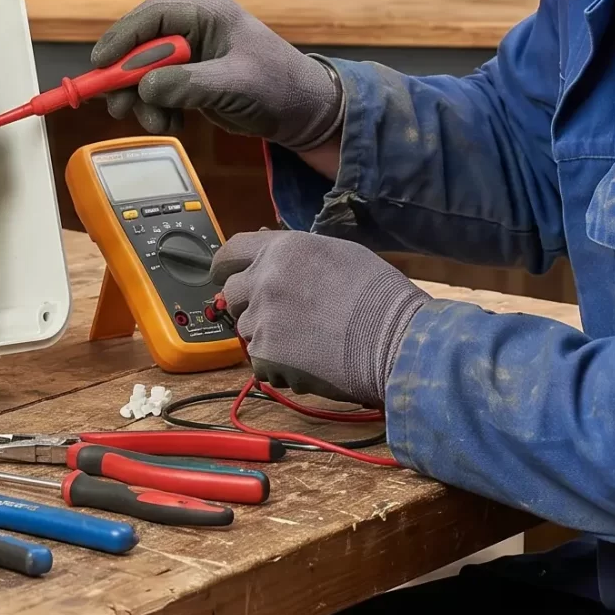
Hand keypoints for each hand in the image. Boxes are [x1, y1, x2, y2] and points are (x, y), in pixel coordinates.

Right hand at [91, 0, 342, 151]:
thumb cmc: (281, 86)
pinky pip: (159, 89)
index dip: (121, 38)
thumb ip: (188, 84)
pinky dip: (157, 108)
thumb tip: (146, 87)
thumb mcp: (235, 83)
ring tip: (157, 123)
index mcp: (208, 13)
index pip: (151, 16)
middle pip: (141, 44)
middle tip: (116, 104)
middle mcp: (196, 28)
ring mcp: (193, 54)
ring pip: (145, 71)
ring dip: (142, 99)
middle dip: (126, 77)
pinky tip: (171, 123)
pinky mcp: (192, 78)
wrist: (305, 113)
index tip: (100, 65)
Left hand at [209, 230, 427, 408]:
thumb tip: (280, 266)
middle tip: (277, 317)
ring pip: (247, 329)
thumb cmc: (380, 297)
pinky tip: (308, 361)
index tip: (219, 274)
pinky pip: (258, 361)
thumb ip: (298, 258)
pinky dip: (276, 365)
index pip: (231, 251)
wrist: (395, 340)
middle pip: (232, 293)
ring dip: (266, 336)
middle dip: (247, 304)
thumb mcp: (338, 254)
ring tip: (305, 341)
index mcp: (283, 249)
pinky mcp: (266, 354)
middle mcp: (265, 279)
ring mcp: (262, 317)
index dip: (223, 265)